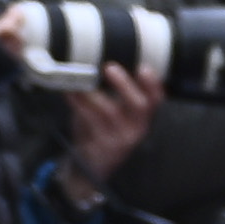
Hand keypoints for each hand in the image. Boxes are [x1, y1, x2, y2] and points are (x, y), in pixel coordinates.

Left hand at [64, 66, 161, 181]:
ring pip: (109, 112)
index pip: (156, 100)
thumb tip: (102, 58)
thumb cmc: (104, 131)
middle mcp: (135, 129)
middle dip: (125, 85)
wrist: (92, 165)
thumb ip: (117, 93)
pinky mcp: (99, 144)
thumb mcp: (118, 115)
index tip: (144, 68)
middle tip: (110, 67)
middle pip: (139, 106)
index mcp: (143, 118)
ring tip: (79, 76)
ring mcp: (118, 138)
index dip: (153, 85)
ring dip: (93, 91)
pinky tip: (68, 90)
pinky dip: (76, 101)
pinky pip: (87, 118)